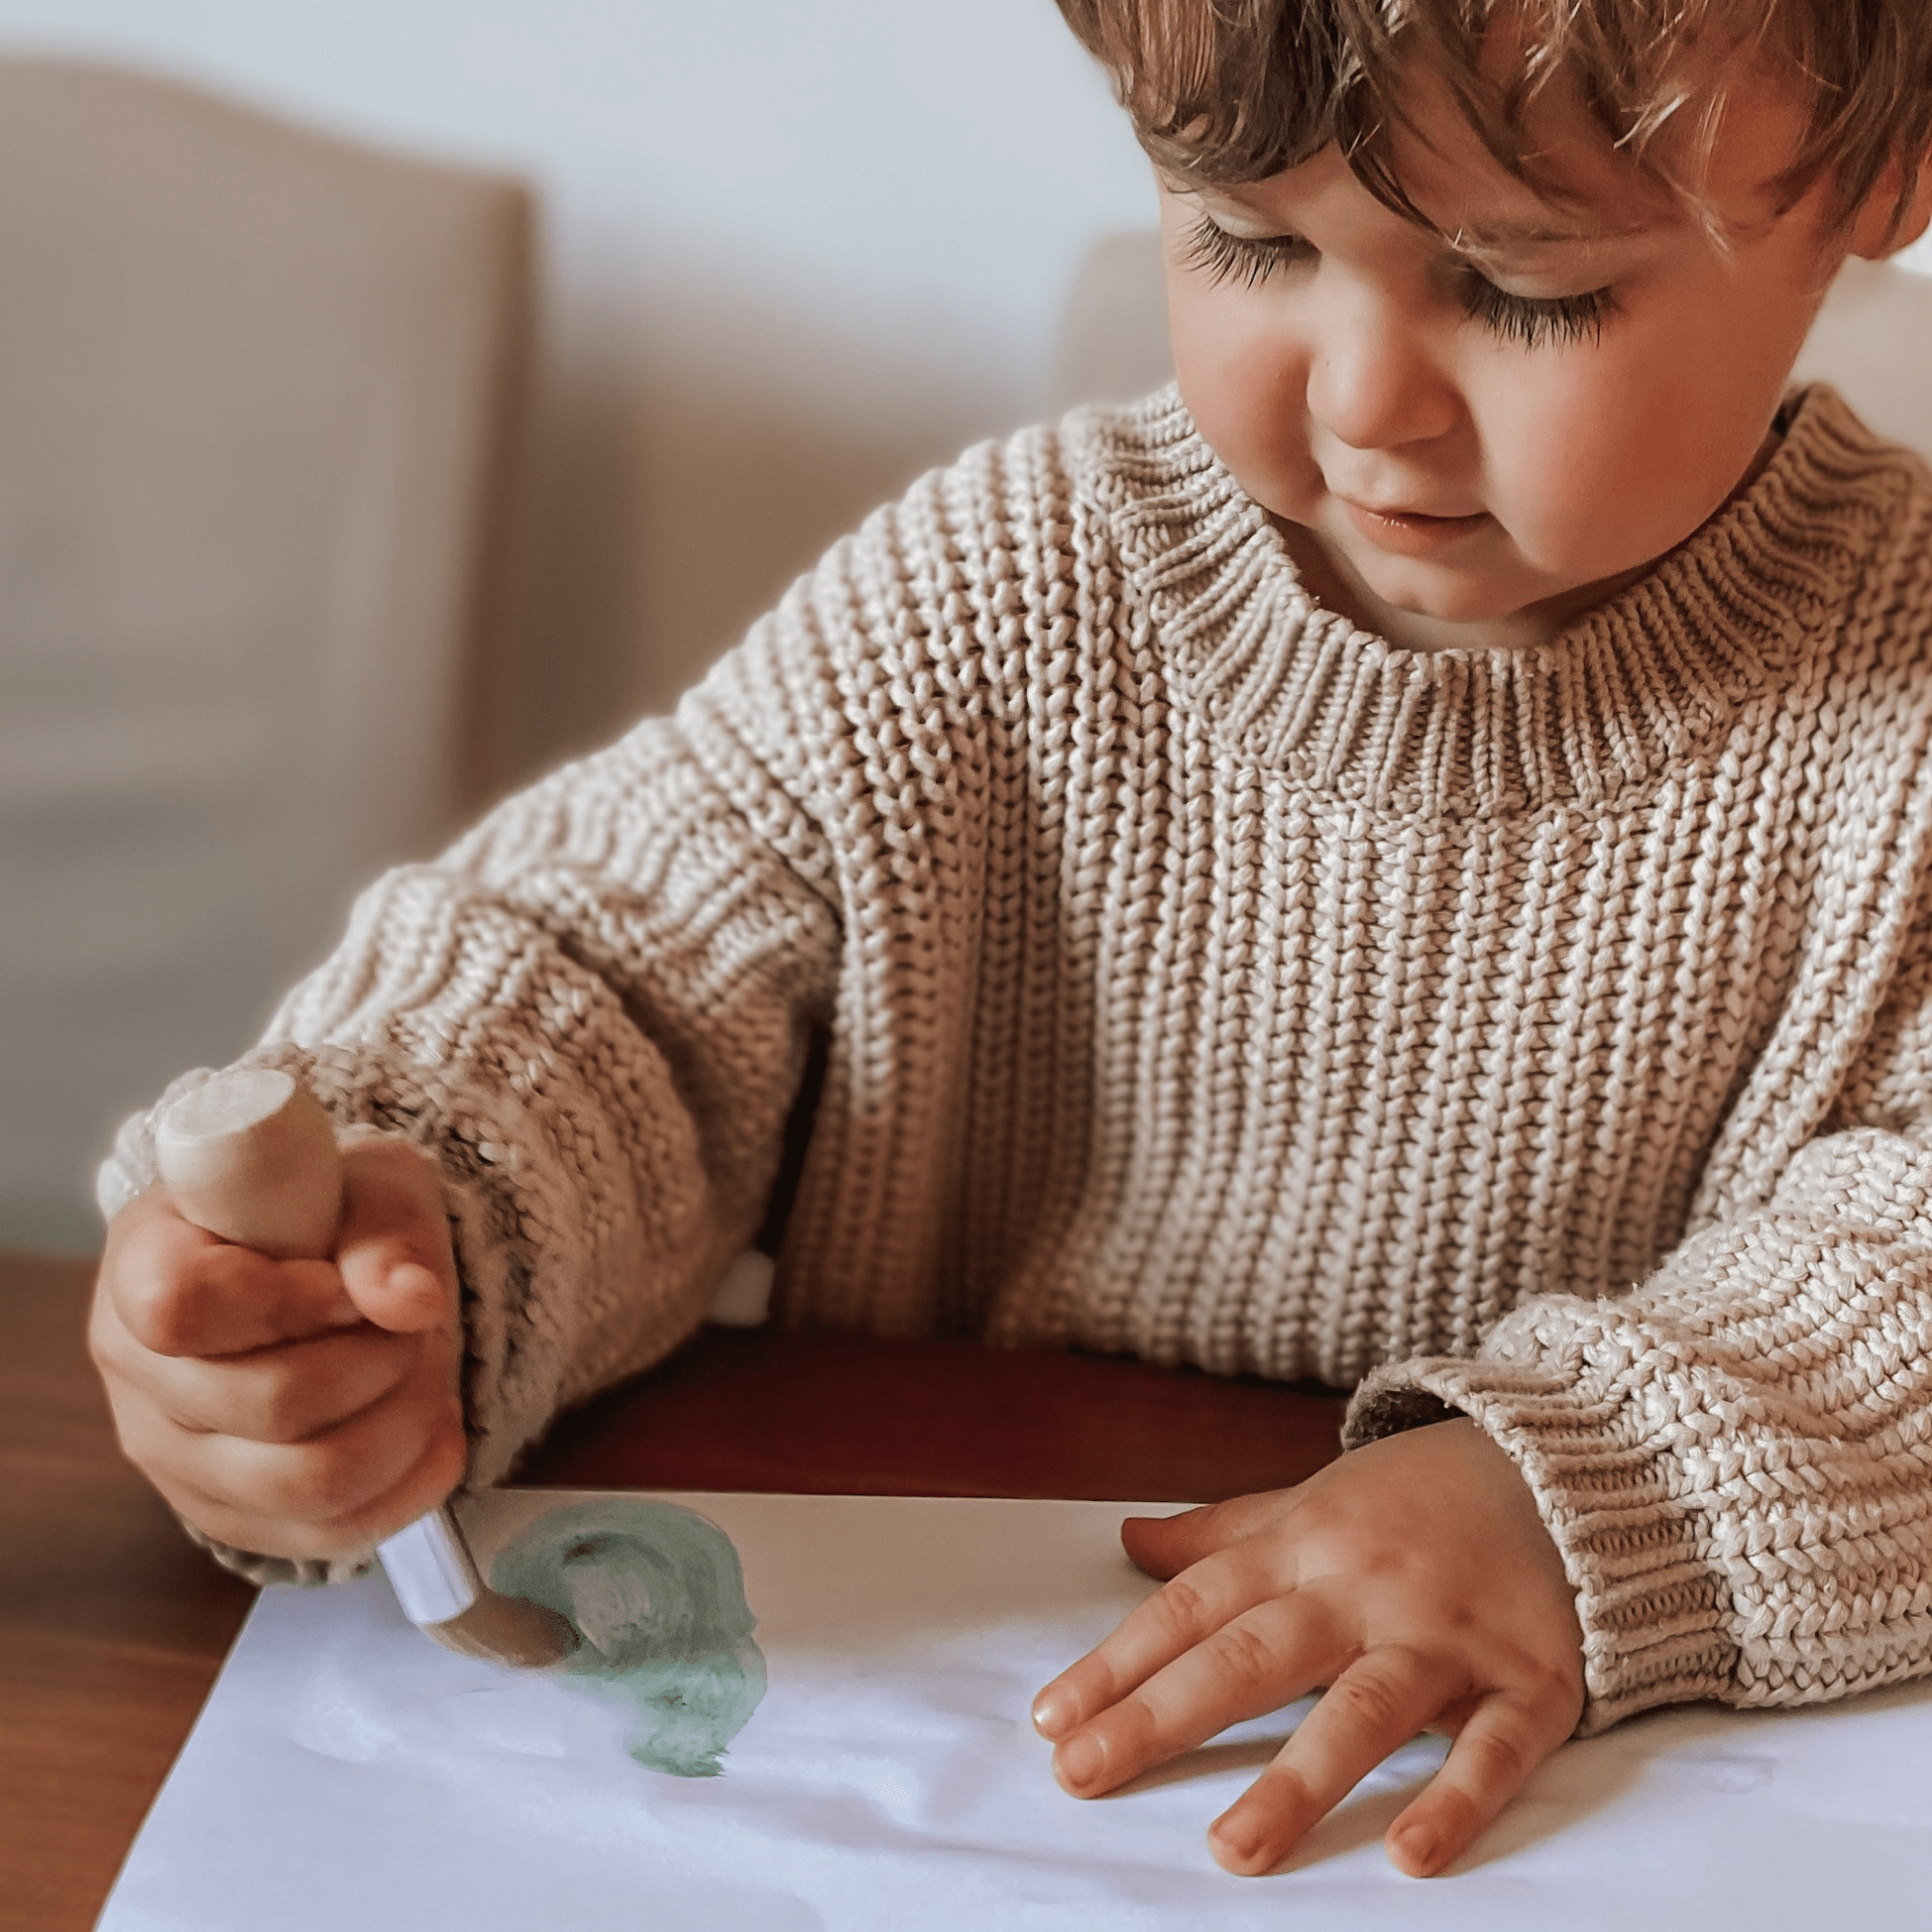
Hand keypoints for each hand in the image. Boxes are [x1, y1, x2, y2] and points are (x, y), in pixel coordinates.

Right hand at [90, 1136, 465, 1564]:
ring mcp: (176, 1460)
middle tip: (410, 1324)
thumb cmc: (333, 1217)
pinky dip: (411, 1481)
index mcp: (142, 1264)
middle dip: (381, 1359)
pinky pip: (334, 1532)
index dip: (288, 1301)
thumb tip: (410, 1300)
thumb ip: (385, 1233)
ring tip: (423, 1371)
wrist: (331, 1271)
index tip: (347, 1283)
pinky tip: (433, 1429)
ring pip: (310, 1481)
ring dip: (404, 1422)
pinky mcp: (232, 1518)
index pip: (182, 1306)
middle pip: (272, 1404)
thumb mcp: (371, 1186)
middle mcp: (139, 1373)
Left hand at [1031, 1419, 1583, 1877]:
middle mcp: (1365, 1588)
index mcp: (1304, 1545)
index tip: (1052, 1720)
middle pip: (1252, 1655)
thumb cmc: (1414, 1497)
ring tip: (1230, 1850)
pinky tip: (1409, 1854)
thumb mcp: (1311, 1499)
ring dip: (1297, 1779)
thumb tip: (1128, 1543)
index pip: (1193, 1607)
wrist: (1561, 1467)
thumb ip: (1222, 1532)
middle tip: (1082, 1775)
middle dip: (1162, 1716)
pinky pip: (1495, 1748)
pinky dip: (1457, 1799)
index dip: (1119, 1662)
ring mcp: (1448, 1635)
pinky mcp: (1531, 1680)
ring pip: (1364, 1708)